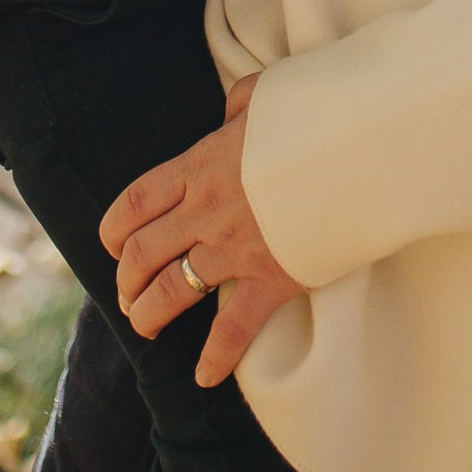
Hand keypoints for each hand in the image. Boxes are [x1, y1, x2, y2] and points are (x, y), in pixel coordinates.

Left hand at [100, 76, 307, 388]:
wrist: (360, 146)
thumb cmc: (315, 115)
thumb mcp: (267, 95)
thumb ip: (239, 107)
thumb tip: (230, 113)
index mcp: (200, 167)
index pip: (136, 202)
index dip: (114, 228)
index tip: (111, 245)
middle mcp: (207, 212)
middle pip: (144, 253)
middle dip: (126, 278)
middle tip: (126, 294)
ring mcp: (235, 249)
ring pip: (172, 292)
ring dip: (148, 315)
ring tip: (143, 327)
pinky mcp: (270, 279)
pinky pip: (232, 329)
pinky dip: (214, 358)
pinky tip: (204, 376)